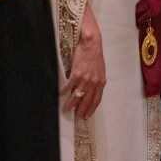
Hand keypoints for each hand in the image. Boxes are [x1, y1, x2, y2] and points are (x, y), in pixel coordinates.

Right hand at [61, 4, 105, 118]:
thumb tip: (92, 89)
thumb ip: (97, 80)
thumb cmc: (95, 55)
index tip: (87, 115)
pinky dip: (63, 92)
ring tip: (65, 109)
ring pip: (76, 97)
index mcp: (101, 82)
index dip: (91, 109)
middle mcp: (93, 83)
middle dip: (81, 111)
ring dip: (70, 105)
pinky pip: (69, 86)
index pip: (97, 100)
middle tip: (76, 116)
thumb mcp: (100, 70)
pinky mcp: (76, 74)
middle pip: (86, 101)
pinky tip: (60, 94)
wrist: (91, 43)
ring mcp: (85, 79)